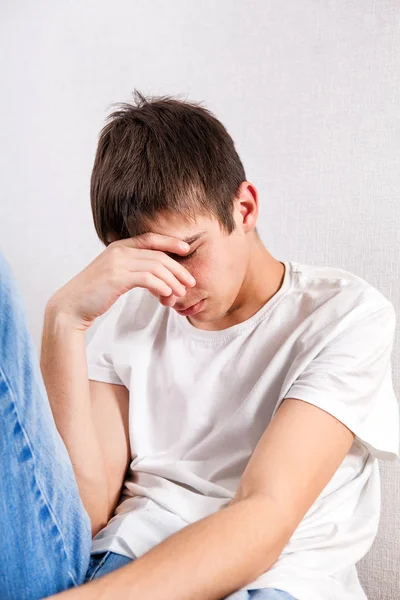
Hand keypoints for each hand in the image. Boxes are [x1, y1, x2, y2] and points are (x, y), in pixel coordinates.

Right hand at [46, 233, 195, 330]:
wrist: (71, 306)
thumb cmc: (94, 294)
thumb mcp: (114, 275)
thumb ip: (131, 270)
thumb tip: (157, 278)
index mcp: (119, 247)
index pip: (151, 238)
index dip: (171, 242)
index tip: (187, 249)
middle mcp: (119, 251)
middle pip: (158, 255)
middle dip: (178, 268)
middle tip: (190, 282)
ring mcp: (117, 263)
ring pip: (156, 267)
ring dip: (173, 281)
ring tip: (180, 294)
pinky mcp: (117, 278)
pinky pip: (148, 279)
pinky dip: (161, 287)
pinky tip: (166, 296)